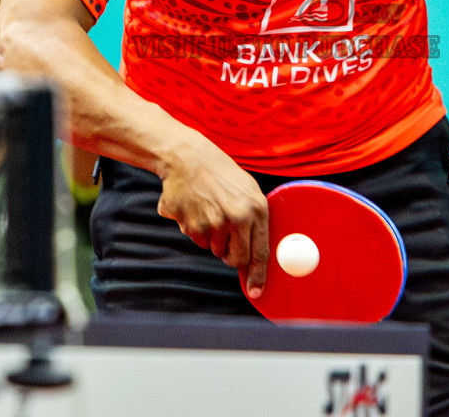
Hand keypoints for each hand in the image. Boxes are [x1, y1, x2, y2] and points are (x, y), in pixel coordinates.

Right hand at [155, 131, 270, 297]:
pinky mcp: (190, 224)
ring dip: (213, 238)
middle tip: (227, 236)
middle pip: (236, 259)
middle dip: (232, 256)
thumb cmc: (221, 174)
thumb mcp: (248, 190)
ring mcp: (211, 222)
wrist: (188, 157)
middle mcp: (235, 218)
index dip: (258, 276)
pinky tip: (196, 208)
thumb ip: (255, 220)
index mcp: (255, 209)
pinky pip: (197, 240)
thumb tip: (258, 256)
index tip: (256, 292)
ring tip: (210, 210)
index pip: (260, 252)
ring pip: (215, 250)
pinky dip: (196, 229)